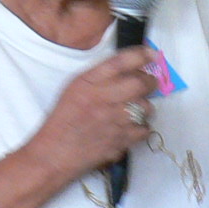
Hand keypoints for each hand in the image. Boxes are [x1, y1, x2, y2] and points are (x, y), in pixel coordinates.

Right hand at [21, 46, 158, 183]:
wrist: (55, 152)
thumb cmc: (64, 118)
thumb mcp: (75, 88)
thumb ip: (100, 76)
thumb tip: (130, 68)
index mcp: (89, 81)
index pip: (122, 61)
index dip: (142, 55)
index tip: (152, 55)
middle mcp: (104, 98)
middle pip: (141, 83)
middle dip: (149, 82)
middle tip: (148, 84)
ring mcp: (115, 120)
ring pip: (147, 107)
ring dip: (144, 107)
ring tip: (133, 110)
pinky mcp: (122, 140)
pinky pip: (145, 129)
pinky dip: (140, 128)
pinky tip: (129, 128)